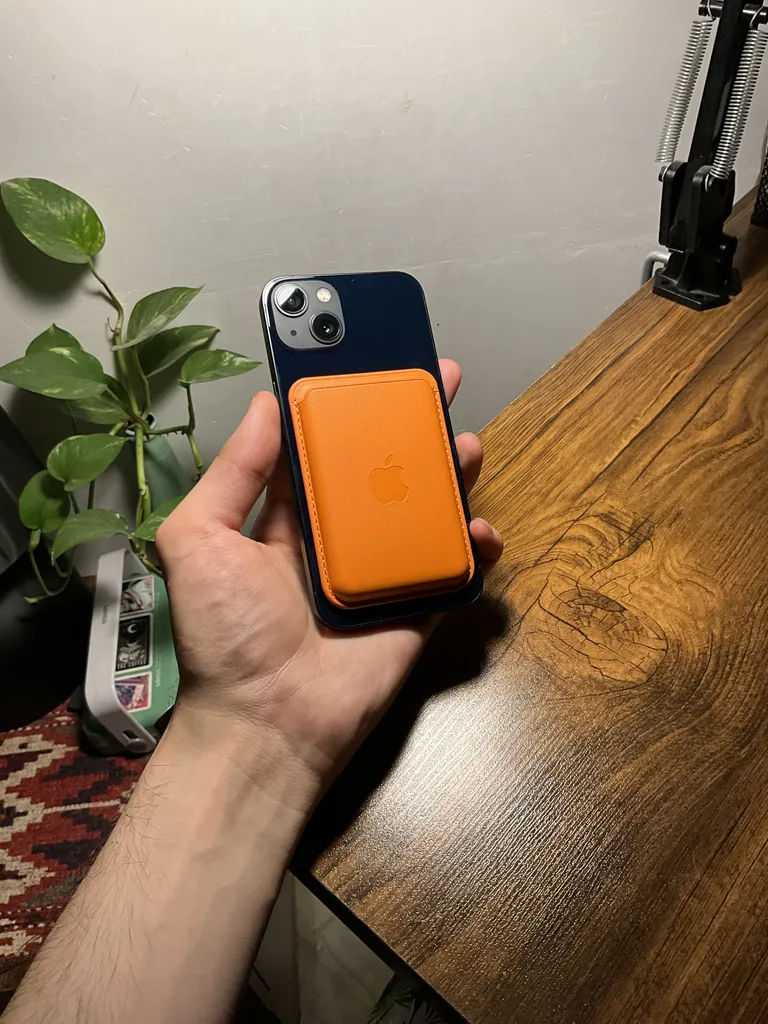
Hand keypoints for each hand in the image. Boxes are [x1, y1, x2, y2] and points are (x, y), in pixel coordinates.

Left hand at [156, 360, 502, 793]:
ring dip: (450, 474)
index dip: (347, 405)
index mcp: (286, 516)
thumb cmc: (225, 632)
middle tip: (440, 384)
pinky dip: (471, 548)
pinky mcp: (412, 608)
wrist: (267, 722)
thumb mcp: (200, 539)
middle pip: (383, 469)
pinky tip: (478, 529)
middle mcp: (336, 536)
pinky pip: (449, 570)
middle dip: (411, 425)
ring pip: (423, 511)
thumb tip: (264, 402)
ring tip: (466, 443)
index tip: (373, 363)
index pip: (323, 447)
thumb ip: (232, 472)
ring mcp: (378, 571)